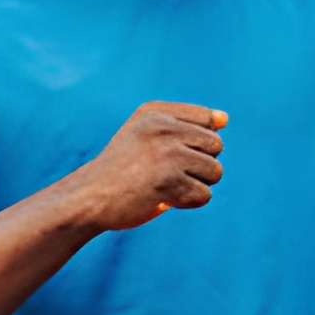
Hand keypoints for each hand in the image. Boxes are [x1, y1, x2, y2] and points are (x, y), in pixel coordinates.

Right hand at [68, 102, 227, 230]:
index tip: (169, 152)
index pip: (208, 120)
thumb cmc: (121, 168)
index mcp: (156, 112)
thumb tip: (225, 119)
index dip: (197, 143)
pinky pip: (204, 195)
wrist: (88, 197)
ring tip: (166, 186)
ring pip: (215, 171)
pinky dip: (187, 203)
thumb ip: (185, 124)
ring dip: (196, 185)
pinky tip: (162, 199)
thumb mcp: (145, 134)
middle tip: (167, 173)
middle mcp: (163, 128)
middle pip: (216, 146)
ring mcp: (167, 154)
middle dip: (199, 165)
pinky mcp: (169, 182)